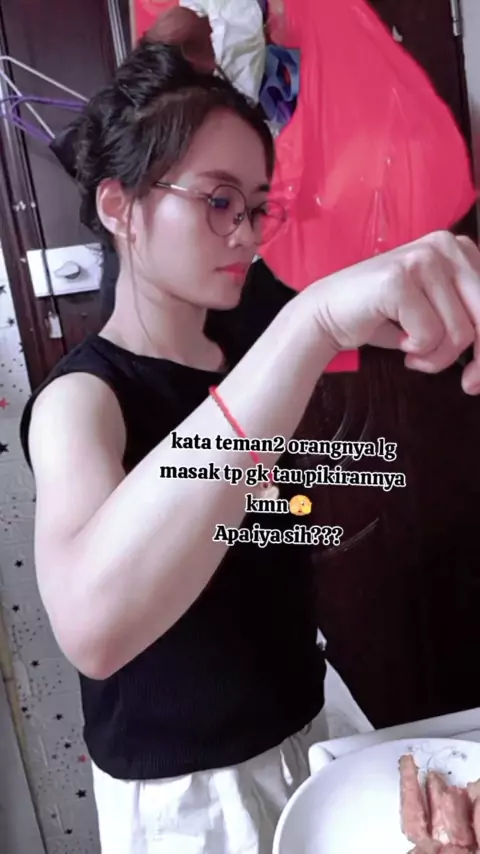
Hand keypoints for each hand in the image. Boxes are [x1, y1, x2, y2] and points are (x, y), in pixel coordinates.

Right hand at [306, 231, 479, 394]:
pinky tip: (398, 339)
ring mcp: (423, 258)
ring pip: (459, 333)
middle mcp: (447, 245)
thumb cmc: (383, 317)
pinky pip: (429, 335)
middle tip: (469, 385)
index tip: (479, 376)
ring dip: (436, 357)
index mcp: (461, 249)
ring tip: (413, 351)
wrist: (327, 314)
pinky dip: (415, 350)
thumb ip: (469, 320)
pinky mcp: (400, 279)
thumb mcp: (438, 313)